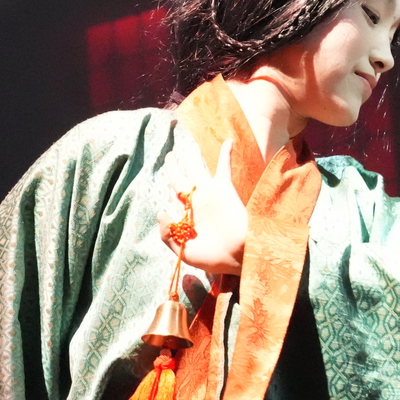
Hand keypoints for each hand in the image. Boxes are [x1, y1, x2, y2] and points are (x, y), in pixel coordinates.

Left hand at [169, 140, 246, 275]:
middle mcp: (195, 202)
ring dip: (189, 157)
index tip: (166, 203)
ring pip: (196, 169)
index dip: (165, 197)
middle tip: (169, 156)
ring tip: (182, 147)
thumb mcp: (183, 251)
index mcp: (186, 217)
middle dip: (173, 168)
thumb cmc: (212, 258)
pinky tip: (228, 141)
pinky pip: (224, 167)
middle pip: (179, 179)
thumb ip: (166, 233)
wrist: (237, 255)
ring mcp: (209, 193)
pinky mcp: (223, 188)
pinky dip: (225, 153)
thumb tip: (161, 210)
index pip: (172, 201)